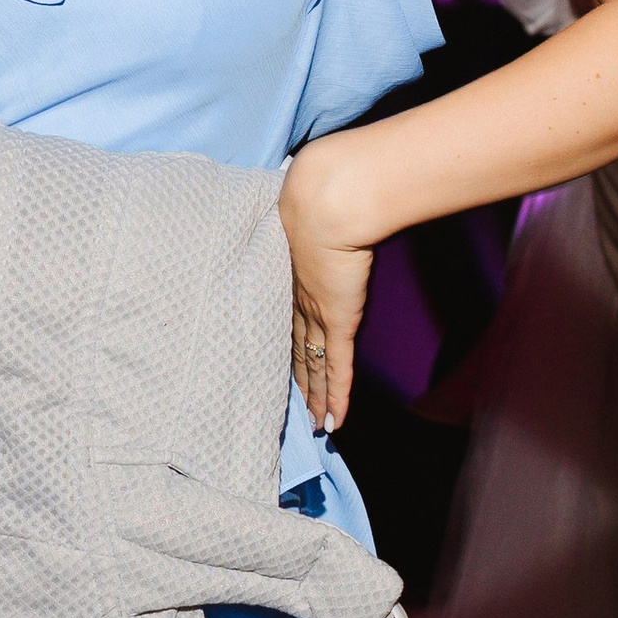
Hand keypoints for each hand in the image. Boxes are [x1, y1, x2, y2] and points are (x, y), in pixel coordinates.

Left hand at [280, 142, 375, 433]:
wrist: (327, 199)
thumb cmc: (318, 190)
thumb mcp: (306, 204)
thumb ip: (307, 209)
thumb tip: (311, 191)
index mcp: (285, 272)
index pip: (285, 318)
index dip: (283, 341)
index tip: (279, 360)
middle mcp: (296, 298)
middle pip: (294, 349)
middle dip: (296, 379)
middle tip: (292, 407)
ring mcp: (316, 313)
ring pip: (314, 366)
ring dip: (316, 397)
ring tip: (316, 426)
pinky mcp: (337, 320)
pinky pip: (336, 368)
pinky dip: (336, 397)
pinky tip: (333, 423)